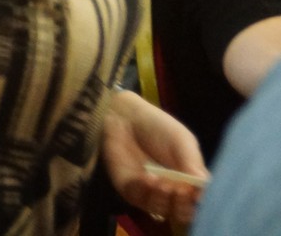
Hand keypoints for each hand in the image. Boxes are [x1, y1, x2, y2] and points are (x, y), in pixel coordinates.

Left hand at [101, 89, 206, 227]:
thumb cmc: (158, 128)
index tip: (197, 192)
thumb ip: (192, 162)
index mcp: (191, 182)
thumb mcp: (181, 141)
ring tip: (164, 182)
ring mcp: (151, 193)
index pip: (201, 202)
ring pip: (162, 210)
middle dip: (183, 205)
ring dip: (164, 199)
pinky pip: (139, 199)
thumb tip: (205, 187)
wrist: (125, 117)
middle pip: (183, 213)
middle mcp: (172, 192)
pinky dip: (145, 192)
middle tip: (180, 188)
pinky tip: (148, 177)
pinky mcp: (130, 190)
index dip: (201, 202)